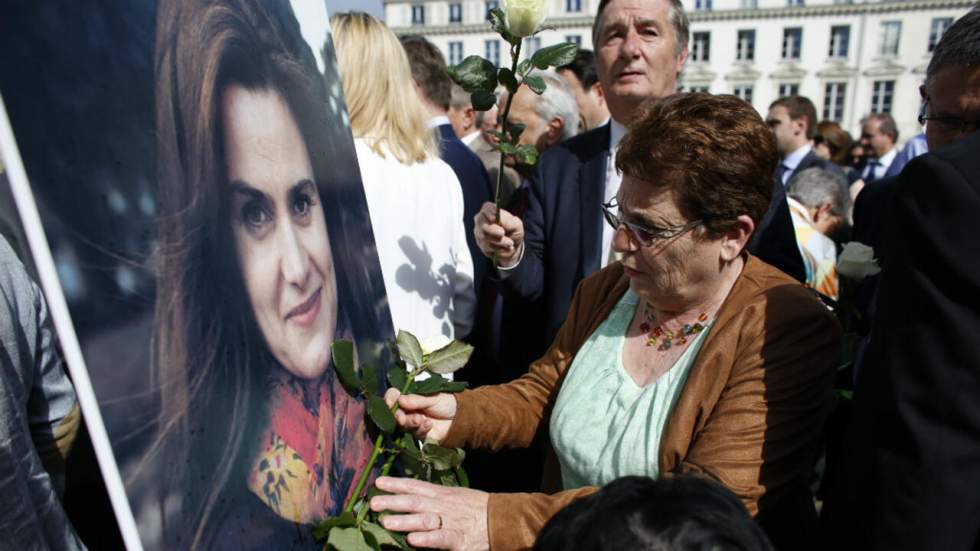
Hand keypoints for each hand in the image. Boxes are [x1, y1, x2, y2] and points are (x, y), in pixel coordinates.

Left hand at [371, 476, 489, 550]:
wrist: (504, 520)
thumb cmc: (476, 509)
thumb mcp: (455, 496)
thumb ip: (434, 497)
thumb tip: (411, 496)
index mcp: (442, 494)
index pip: (416, 487)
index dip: (397, 484)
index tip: (378, 482)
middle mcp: (444, 506)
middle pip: (415, 501)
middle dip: (393, 501)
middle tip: (373, 502)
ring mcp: (451, 522)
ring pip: (425, 519)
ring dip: (405, 520)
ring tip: (386, 521)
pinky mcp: (459, 540)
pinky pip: (441, 539)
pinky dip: (427, 539)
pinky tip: (412, 540)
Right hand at [385, 388, 456, 443]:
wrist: (461, 417)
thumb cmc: (447, 403)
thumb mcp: (432, 398)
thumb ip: (416, 400)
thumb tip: (400, 400)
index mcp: (410, 398)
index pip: (394, 397)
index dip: (390, 399)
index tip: (390, 402)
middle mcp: (409, 411)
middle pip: (396, 414)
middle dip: (397, 416)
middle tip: (400, 416)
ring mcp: (413, 423)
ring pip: (404, 425)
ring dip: (410, 422)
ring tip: (420, 419)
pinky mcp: (420, 435)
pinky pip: (416, 433)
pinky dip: (421, 429)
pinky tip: (429, 424)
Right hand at [473, 202, 523, 266]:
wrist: (512, 247)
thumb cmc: (513, 231)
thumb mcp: (516, 225)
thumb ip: (509, 221)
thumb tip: (500, 222)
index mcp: (490, 211)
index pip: (486, 208)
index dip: (489, 213)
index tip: (494, 218)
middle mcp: (481, 221)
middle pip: (482, 224)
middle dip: (493, 230)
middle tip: (502, 233)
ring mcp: (479, 233)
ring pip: (484, 237)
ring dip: (499, 241)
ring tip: (510, 243)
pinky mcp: (480, 245)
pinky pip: (486, 247)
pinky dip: (498, 249)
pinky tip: (505, 248)